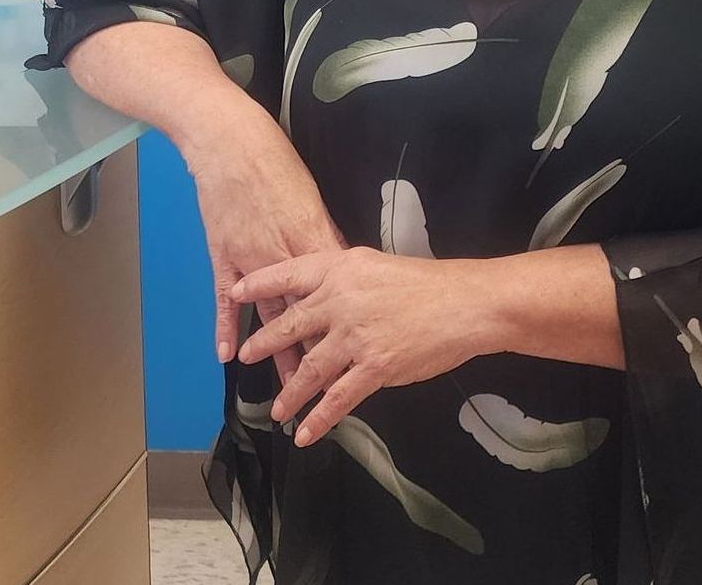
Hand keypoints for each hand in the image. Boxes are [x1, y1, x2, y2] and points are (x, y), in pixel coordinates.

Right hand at [185, 111, 345, 379]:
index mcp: (312, 233)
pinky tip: (227, 356)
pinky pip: (226, 298)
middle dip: (319, 350)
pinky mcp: (223, 254)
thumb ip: (325, 231)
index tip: (365, 347)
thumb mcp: (310, 194)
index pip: (337, 287)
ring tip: (290, 389)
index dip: (350, 321)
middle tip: (331, 389)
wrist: (230, 142)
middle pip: (307, 310)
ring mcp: (251, 255)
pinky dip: (226, 326)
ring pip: (270, 313)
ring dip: (279, 352)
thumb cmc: (274, 161)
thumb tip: (343, 260)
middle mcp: (283, 250)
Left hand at [231, 248, 496, 443]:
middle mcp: (342, 300)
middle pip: (292, 323)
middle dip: (266, 342)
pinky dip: (320, 418)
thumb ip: (346, 281)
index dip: (261, 283)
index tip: (237, 292)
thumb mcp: (377, 268)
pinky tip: (306, 433)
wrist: (464, 304)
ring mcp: (355, 335)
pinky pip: (338, 398)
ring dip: (291, 392)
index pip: (291, 274)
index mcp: (342, 269)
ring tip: (278, 409)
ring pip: (310, 368)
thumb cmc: (426, 285)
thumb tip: (322, 299)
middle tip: (247, 355)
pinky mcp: (374, 367)